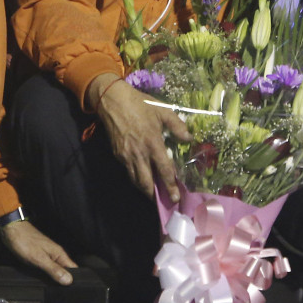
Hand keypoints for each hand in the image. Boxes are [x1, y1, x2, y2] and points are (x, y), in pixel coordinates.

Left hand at [0, 220, 77, 285]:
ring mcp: (48, 256)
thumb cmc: (25, 242)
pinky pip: (47, 268)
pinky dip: (46, 275)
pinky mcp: (40, 257)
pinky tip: (43, 280)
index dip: (74, 280)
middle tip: (60, 293)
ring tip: (52, 289)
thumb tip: (69, 280)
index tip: (70, 291)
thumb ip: (54, 270)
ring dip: (55, 279)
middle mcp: (56, 255)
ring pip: (56, 270)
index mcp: (59, 254)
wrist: (12, 231)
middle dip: (64, 281)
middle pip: (65, 271)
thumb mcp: (40, 259)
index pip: (74, 269)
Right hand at [90, 73, 190, 202]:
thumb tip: (189, 138)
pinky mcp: (118, 154)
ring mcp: (126, 156)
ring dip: (144, 189)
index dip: (170, 185)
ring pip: (135, 180)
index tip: (176, 197)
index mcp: (153, 143)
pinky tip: (142, 177)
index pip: (164, 170)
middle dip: (155, 196)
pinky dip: (135, 178)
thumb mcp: (162, 110)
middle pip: (146, 183)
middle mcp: (139, 154)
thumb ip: (177, 126)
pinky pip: (128, 171)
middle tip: (164, 201)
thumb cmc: (140, 104)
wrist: (113, 101)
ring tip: (153, 194)